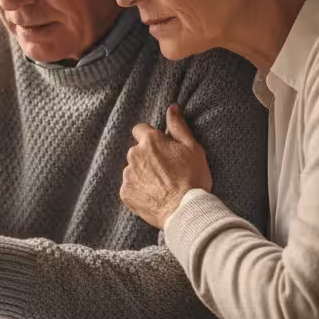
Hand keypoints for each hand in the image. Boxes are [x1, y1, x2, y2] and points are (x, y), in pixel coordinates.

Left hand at [121, 104, 212, 228]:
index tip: (161, 148)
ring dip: (142, 173)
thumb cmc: (192, 178)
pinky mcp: (125, 193)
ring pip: (133, 169)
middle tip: (165, 170)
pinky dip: (139, 190)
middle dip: (147, 156)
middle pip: (137, 151)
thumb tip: (172, 108)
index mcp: (150, 140)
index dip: (151, 137)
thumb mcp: (192, 148)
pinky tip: (154, 196)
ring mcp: (128, 174)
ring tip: (160, 185)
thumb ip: (178, 126)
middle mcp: (134, 154)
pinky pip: (130, 187)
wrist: (185, 210)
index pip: (140, 129)